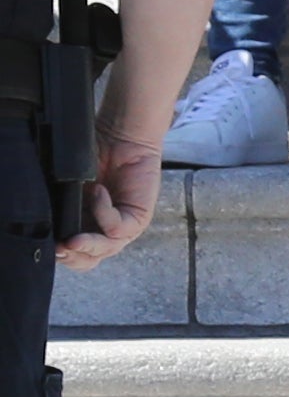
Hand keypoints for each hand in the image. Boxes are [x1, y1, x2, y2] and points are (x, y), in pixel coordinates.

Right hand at [57, 136, 162, 269]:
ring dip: (87, 246)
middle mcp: (104, 231)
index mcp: (86, 227)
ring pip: (105, 249)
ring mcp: (123, 227)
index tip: (48, 246)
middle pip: (88, 260)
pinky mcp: (138, 218)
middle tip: (60, 247)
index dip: (61, 255)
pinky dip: (103, 212)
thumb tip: (43, 223)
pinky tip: (97, 193)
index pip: (73, 255)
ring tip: (73, 240)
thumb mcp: (70, 184)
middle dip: (72, 257)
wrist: (122, 136)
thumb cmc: (95, 157)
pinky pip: (117, 227)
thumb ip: (60, 204)